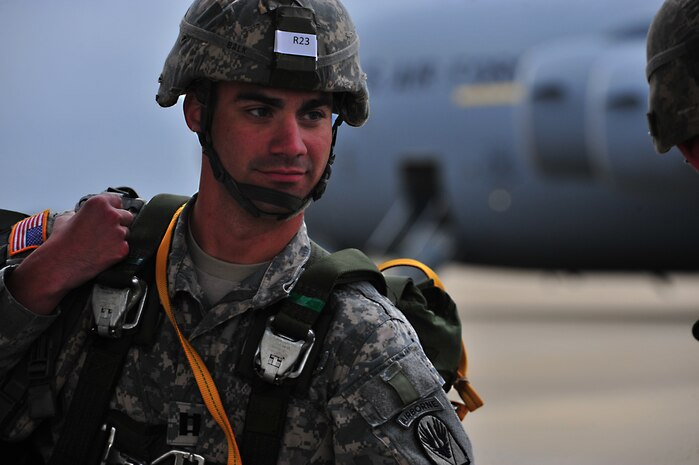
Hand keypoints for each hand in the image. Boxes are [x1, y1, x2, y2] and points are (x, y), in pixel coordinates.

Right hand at [7, 194, 134, 314]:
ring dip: (117, 237)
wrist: (59, 264)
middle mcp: (112, 215)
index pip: (117, 200)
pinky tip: (102, 253)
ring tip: (99, 244)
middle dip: (119, 223)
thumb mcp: (65, 218)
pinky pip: (125, 247)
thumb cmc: (60, 243)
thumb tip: (82, 214)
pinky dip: (117, 250)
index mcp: (98, 204)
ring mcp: (119, 233)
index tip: (110, 214)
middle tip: (104, 232)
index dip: (113, 208)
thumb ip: (80, 212)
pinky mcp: (122, 249)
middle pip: (127, 216)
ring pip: (127, 232)